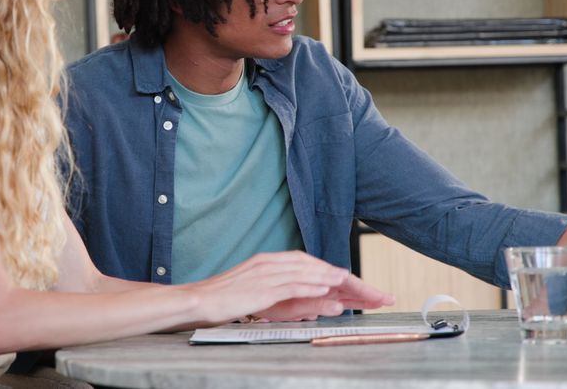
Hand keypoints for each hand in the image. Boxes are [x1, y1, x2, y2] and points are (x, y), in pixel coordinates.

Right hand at [181, 251, 393, 323]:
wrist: (197, 301)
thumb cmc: (225, 301)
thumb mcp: (261, 297)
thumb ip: (288, 298)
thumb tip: (318, 304)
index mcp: (271, 263)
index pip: (310, 265)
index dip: (336, 274)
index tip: (358, 285)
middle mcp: (271, 263)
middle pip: (314, 266)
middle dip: (344, 277)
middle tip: (370, 288)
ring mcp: (265, 273)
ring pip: (305, 272)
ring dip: (331, 278)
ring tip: (354, 285)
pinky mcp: (259, 286)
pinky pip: (289, 284)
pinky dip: (309, 285)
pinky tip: (324, 290)